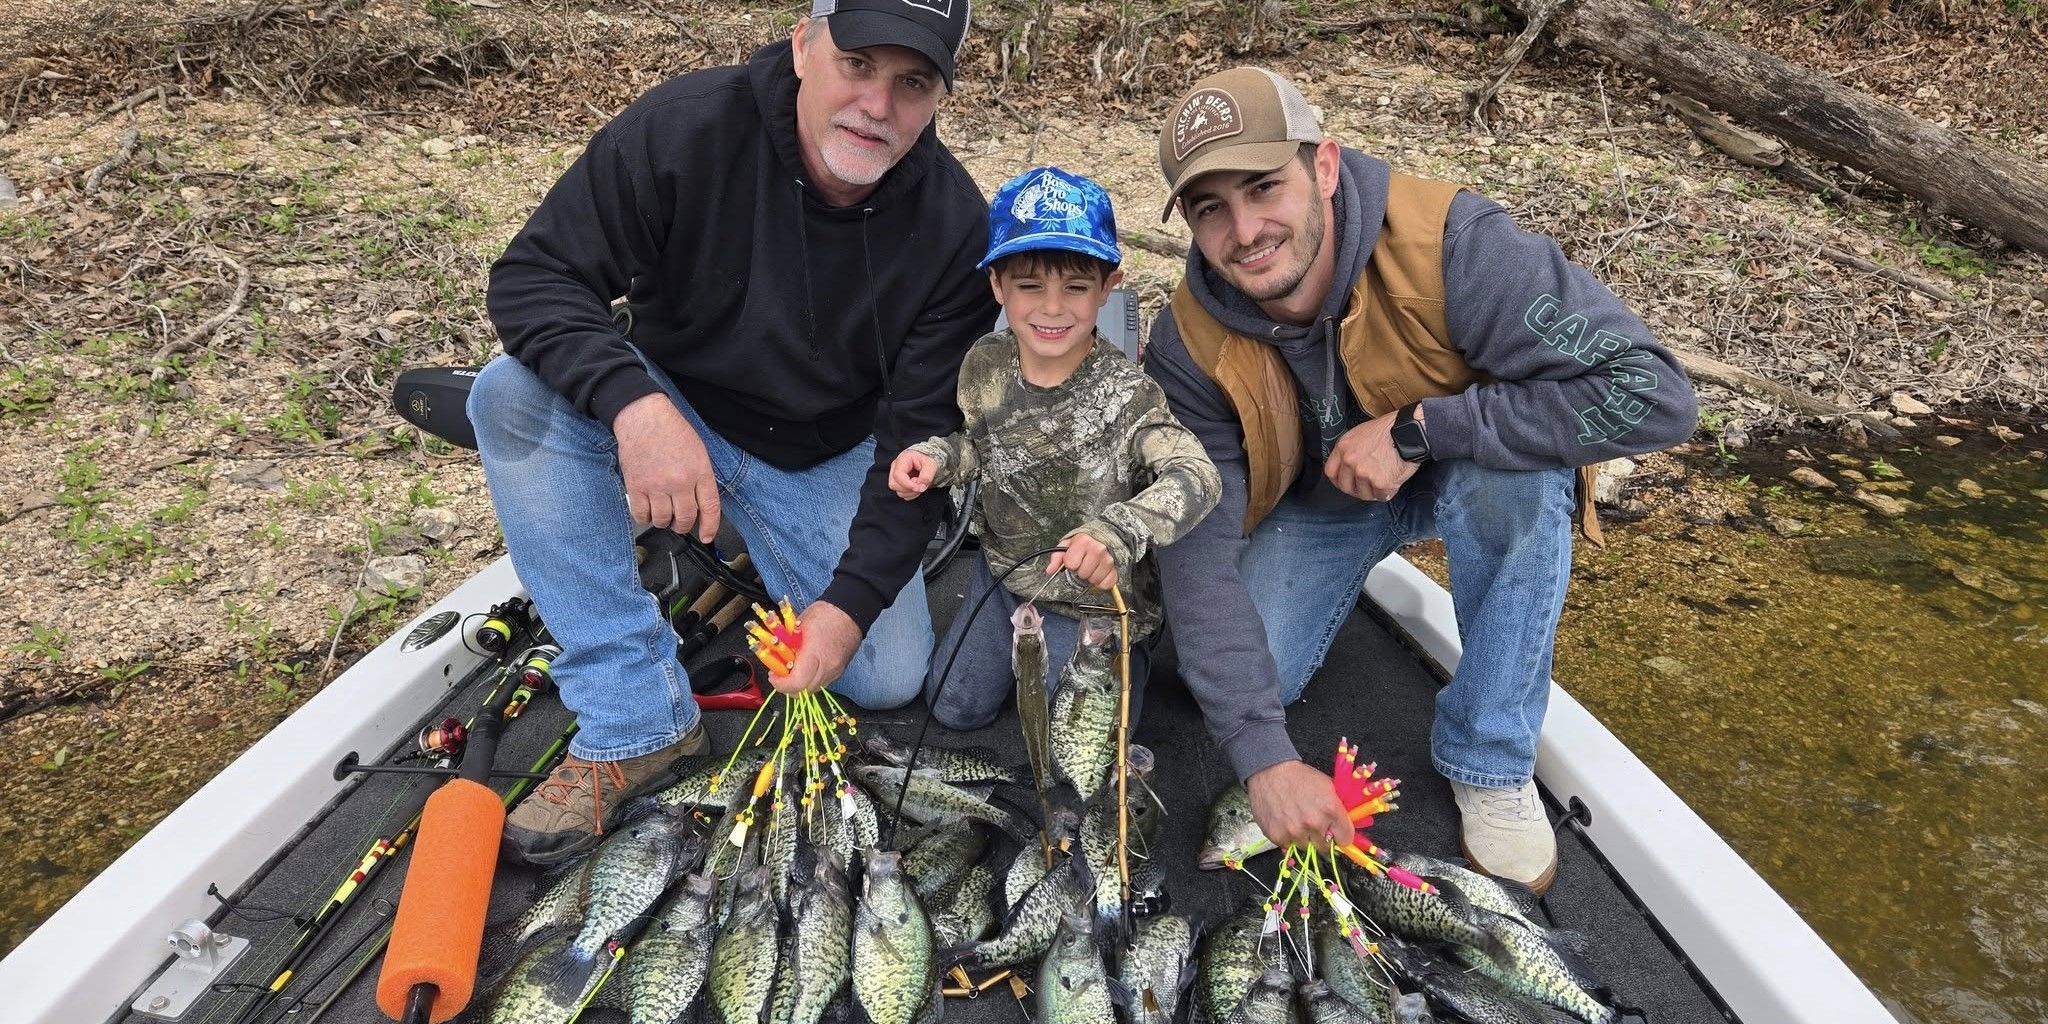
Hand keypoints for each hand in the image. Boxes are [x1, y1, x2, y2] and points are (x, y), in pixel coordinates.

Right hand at [614, 393, 720, 542]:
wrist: (643, 417)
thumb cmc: (671, 430)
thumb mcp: (698, 451)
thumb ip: (701, 478)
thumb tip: (702, 503)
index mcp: (699, 471)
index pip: (710, 508)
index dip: (710, 526)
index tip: (706, 536)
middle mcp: (679, 481)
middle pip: (685, 519)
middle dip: (683, 525)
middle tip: (680, 522)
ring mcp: (657, 486)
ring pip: (662, 520)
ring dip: (663, 521)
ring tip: (662, 512)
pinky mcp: (636, 487)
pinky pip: (641, 515)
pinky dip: (644, 517)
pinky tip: (647, 510)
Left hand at [768, 600, 859, 695]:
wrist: (850, 612)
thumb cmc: (824, 614)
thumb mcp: (797, 626)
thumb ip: (785, 646)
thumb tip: (772, 657)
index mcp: (814, 654)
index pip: (796, 683)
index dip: (781, 684)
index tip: (773, 676)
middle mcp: (827, 667)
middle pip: (804, 691)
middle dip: (788, 687)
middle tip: (780, 675)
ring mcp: (835, 671)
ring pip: (813, 690)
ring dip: (800, 685)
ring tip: (792, 670)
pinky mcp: (839, 671)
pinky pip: (821, 683)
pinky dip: (810, 679)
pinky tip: (806, 667)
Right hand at [889, 450, 938, 499]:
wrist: (925, 460)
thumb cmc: (926, 460)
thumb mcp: (930, 465)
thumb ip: (926, 476)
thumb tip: (920, 487)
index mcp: (902, 460)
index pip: (898, 475)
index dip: (907, 484)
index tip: (918, 487)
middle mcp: (895, 468)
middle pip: (894, 485)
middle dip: (909, 489)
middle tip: (920, 483)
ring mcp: (896, 477)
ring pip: (898, 491)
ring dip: (912, 492)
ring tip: (920, 484)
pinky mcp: (899, 484)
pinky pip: (903, 494)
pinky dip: (912, 494)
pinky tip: (917, 487)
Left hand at [1045, 529, 1117, 591]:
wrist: (1106, 536)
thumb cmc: (1084, 541)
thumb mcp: (1068, 544)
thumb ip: (1057, 557)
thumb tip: (1049, 570)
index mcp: (1083, 541)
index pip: (1071, 564)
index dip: (1071, 563)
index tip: (1075, 558)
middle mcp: (1098, 550)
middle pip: (1083, 574)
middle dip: (1081, 570)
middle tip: (1084, 563)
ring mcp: (1108, 560)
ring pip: (1094, 580)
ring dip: (1091, 577)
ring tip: (1092, 567)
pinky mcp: (1116, 569)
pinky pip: (1106, 584)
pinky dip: (1102, 582)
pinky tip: (1100, 573)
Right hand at [1246, 760, 1351, 848]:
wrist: (1270, 771)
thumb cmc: (1299, 776)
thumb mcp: (1327, 786)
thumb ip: (1338, 808)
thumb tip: (1346, 825)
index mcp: (1331, 810)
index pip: (1346, 839)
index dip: (1341, 836)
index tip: (1336, 833)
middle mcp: (1314, 824)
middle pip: (1325, 847)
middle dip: (1322, 838)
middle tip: (1313, 826)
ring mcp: (1295, 832)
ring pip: (1306, 847)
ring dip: (1303, 838)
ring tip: (1296, 821)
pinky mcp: (1277, 836)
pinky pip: (1287, 845)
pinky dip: (1287, 837)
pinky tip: (1284, 821)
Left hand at [1323, 414, 1418, 501]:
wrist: (1409, 431)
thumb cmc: (1388, 429)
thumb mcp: (1360, 433)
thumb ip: (1350, 450)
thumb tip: (1346, 465)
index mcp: (1343, 448)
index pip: (1330, 472)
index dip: (1338, 479)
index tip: (1346, 482)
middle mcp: (1351, 462)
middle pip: (1345, 487)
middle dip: (1355, 489)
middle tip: (1366, 486)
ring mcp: (1365, 474)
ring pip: (1364, 494)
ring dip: (1373, 491)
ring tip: (1383, 480)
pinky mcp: (1381, 483)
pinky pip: (1381, 496)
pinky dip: (1387, 492)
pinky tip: (1392, 481)